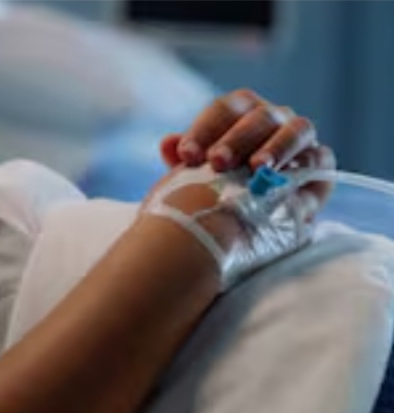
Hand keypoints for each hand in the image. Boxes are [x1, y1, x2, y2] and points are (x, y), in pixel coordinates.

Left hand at [158, 88, 335, 219]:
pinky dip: (306, 165)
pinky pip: (320, 158)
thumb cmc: (210, 193)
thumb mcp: (191, 177)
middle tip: (217, 162)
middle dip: (236, 139)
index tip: (186, 155)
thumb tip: (168, 143)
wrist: (234, 227)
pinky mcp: (316, 165)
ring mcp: (297, 140)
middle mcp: (270, 120)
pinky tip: (286, 180)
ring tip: (257, 169)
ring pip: (296, 128)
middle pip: (259, 116)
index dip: (205, 128)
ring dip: (277, 147)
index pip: (225, 109)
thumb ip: (182, 159)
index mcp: (239, 115)